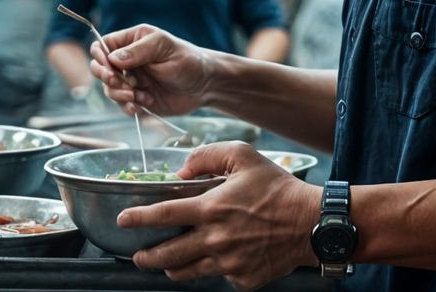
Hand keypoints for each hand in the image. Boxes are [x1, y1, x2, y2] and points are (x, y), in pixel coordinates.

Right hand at [89, 24, 215, 116]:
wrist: (206, 86)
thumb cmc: (188, 59)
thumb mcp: (164, 48)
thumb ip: (138, 51)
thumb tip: (112, 58)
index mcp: (132, 41)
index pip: (103, 45)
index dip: (100, 56)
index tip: (109, 67)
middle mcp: (128, 61)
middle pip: (100, 68)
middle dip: (107, 78)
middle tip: (123, 83)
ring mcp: (132, 81)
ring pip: (110, 89)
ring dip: (119, 94)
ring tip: (137, 95)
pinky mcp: (138, 99)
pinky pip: (123, 105)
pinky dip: (129, 106)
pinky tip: (143, 104)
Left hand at [124, 143, 320, 289]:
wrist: (312, 224)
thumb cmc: (278, 188)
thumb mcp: (243, 156)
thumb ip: (207, 156)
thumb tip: (182, 171)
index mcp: (211, 208)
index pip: (162, 215)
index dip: (138, 218)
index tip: (123, 220)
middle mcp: (215, 239)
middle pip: (167, 255)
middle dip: (146, 257)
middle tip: (138, 255)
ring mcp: (228, 263)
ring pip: (187, 272)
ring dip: (171, 268)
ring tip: (166, 264)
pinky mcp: (242, 279)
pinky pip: (218, 276)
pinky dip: (212, 269)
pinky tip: (217, 259)